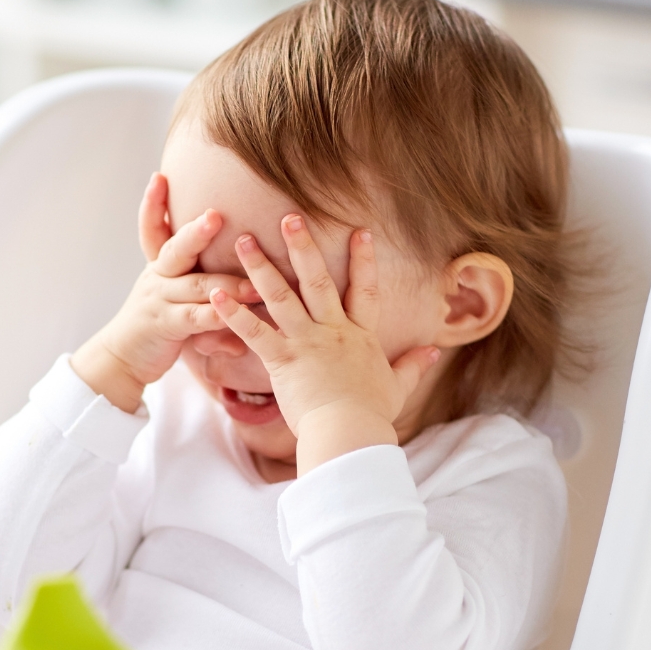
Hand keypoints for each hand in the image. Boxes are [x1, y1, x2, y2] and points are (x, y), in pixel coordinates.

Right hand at [71, 172, 256, 412]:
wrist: (122, 359)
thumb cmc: (156, 325)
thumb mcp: (176, 300)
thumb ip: (205, 292)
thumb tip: (231, 277)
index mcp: (159, 266)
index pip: (151, 229)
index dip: (153, 204)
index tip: (158, 176)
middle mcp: (157, 278)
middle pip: (176, 249)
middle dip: (196, 232)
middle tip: (216, 214)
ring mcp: (159, 301)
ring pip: (195, 286)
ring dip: (227, 283)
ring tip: (254, 282)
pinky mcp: (166, 326)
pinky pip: (195, 319)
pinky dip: (216, 317)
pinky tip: (233, 316)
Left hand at [210, 217, 440, 474]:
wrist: (350, 433)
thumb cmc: (371, 415)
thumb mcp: (398, 387)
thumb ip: (414, 365)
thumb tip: (435, 351)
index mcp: (360, 336)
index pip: (366, 290)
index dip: (364, 260)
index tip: (361, 231)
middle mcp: (332, 331)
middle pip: (317, 280)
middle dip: (303, 246)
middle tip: (289, 216)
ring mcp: (306, 343)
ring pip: (281, 296)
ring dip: (260, 267)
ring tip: (243, 240)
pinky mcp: (282, 360)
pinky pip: (254, 332)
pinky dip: (233, 313)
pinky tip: (215, 293)